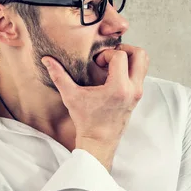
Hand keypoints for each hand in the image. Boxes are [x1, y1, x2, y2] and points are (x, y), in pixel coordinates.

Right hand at [41, 44, 148, 170]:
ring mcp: (138, 92)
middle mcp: (133, 88)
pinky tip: (114, 74)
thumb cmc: (86, 120)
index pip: (120, 56)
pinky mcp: (138, 95)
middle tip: (109, 56)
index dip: (106, 54)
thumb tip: (46, 59)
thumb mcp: (71, 97)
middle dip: (124, 50)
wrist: (99, 141)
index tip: (97, 63)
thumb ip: (59, 76)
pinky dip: (131, 67)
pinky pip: (141, 73)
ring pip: (143, 62)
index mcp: (118, 87)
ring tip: (113, 64)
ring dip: (130, 57)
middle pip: (140, 54)